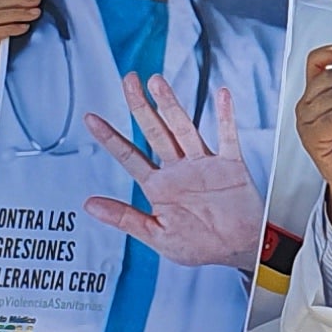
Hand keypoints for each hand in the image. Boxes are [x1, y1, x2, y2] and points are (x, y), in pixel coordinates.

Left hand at [86, 76, 262, 267]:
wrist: (241, 250)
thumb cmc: (202, 246)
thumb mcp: (157, 236)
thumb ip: (125, 218)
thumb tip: (90, 205)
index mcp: (160, 187)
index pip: (129, 157)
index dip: (109, 138)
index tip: (90, 119)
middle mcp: (179, 170)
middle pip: (155, 132)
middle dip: (140, 106)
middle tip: (128, 81)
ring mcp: (204, 165)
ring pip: (184, 129)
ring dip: (171, 106)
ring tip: (157, 83)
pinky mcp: (230, 166)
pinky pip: (227, 137)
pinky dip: (225, 116)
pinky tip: (221, 96)